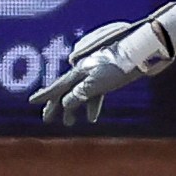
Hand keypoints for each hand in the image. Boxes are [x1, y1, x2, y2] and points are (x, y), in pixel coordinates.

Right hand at [30, 11, 175, 125]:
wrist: (144, 51)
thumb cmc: (120, 65)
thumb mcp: (97, 83)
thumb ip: (80, 94)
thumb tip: (65, 104)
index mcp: (79, 70)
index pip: (57, 86)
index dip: (45, 96)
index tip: (32, 102)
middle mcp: (85, 69)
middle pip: (67, 90)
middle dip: (57, 105)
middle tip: (48, 119)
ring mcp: (97, 71)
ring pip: (81, 92)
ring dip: (76, 107)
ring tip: (71, 123)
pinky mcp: (110, 74)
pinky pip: (96, 91)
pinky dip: (92, 103)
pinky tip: (92, 116)